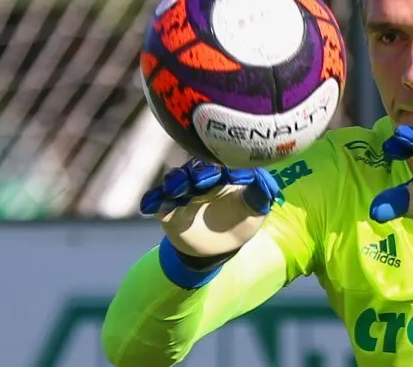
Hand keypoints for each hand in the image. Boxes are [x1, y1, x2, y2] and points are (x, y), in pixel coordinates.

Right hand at [141, 158, 280, 256]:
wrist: (218, 248)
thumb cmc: (240, 221)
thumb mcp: (256, 210)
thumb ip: (260, 192)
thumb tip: (263, 178)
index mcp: (224, 175)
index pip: (223, 164)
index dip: (225, 167)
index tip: (231, 175)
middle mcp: (202, 179)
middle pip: (195, 168)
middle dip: (197, 173)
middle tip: (201, 181)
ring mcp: (183, 193)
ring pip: (175, 181)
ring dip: (175, 183)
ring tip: (177, 191)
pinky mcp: (167, 209)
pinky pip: (156, 201)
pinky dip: (152, 201)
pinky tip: (149, 206)